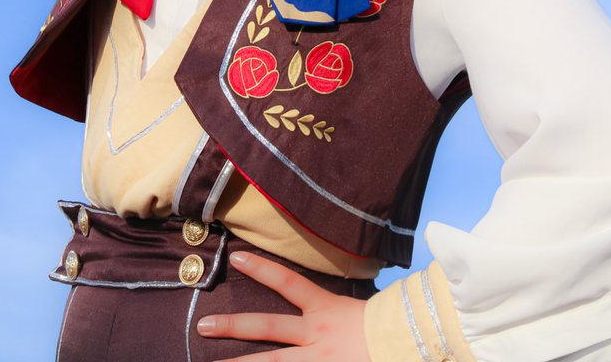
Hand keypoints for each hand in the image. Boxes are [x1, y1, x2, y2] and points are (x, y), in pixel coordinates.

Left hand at [196, 251, 370, 360]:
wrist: (408, 346)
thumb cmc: (385, 328)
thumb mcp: (355, 309)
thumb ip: (331, 306)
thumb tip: (308, 298)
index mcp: (325, 311)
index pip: (289, 283)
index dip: (262, 268)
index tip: (236, 258)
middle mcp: (316, 335)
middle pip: (267, 328)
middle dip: (234, 328)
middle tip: (203, 325)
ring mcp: (318, 361)